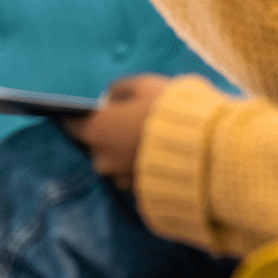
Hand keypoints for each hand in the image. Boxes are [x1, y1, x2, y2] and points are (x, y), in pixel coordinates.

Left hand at [64, 74, 171, 190]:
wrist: (205, 149)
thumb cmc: (168, 110)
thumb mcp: (142, 85)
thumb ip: (118, 90)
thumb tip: (110, 98)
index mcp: (96, 132)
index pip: (72, 124)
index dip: (79, 115)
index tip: (89, 110)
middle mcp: (102, 160)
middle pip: (97, 144)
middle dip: (109, 134)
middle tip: (130, 121)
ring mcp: (122, 180)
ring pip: (116, 162)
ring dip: (126, 152)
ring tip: (149, 138)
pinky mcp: (142, 193)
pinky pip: (135, 175)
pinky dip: (142, 166)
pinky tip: (159, 154)